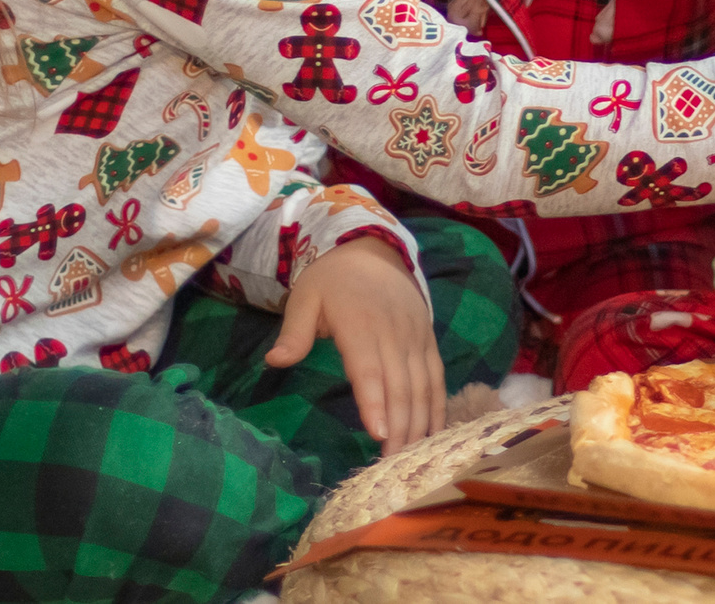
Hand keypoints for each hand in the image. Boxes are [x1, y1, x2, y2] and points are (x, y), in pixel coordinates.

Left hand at [269, 234, 442, 457]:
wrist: (373, 249)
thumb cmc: (332, 280)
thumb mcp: (305, 297)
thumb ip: (294, 331)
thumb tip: (275, 360)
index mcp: (361, 324)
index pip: (369, 370)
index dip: (375, 402)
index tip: (379, 435)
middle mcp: (394, 333)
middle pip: (401, 385)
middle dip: (400, 426)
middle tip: (394, 465)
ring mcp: (416, 336)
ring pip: (423, 385)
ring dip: (421, 422)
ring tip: (414, 457)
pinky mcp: (428, 339)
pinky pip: (437, 376)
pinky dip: (439, 404)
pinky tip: (436, 432)